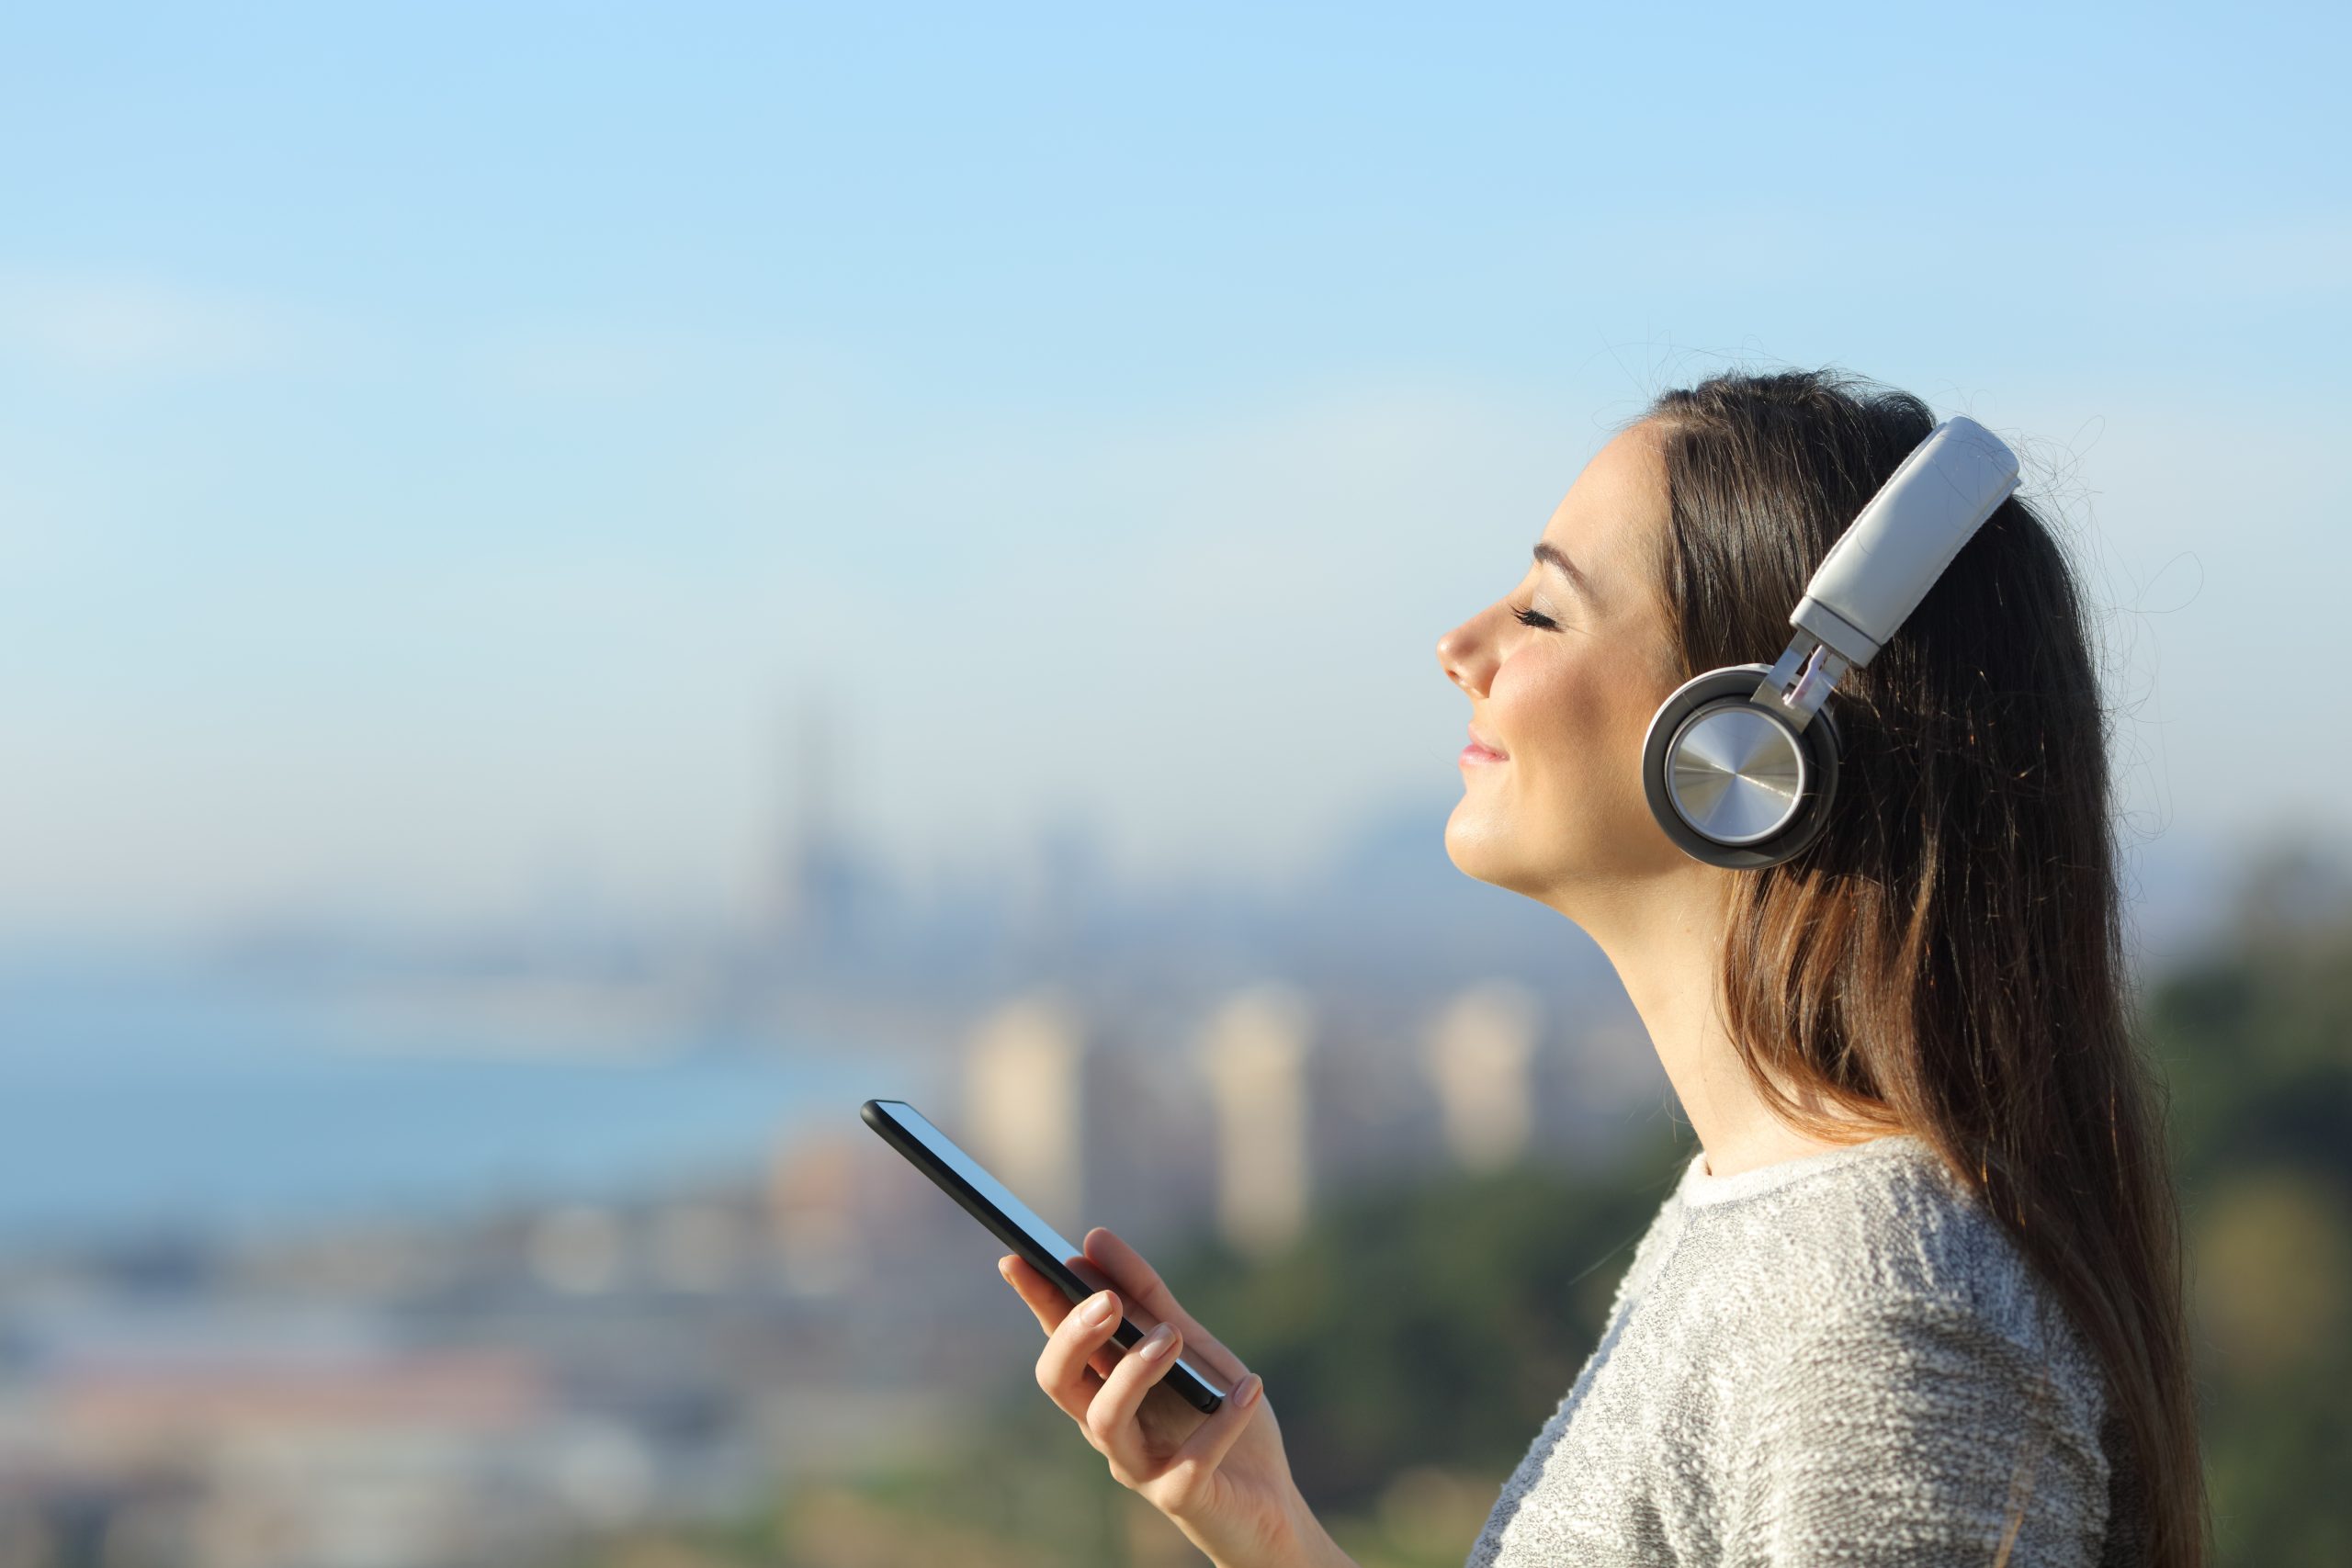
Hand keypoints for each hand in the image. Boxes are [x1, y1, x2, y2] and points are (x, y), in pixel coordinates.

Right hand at [998, 1227, 1346, 1567]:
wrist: (1267, 1501)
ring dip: (1134, 1371)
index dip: (1035, 1301)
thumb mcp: (1190, 1347)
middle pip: (1059, 1382)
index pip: (1057, 1339)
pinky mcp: (1179, 1498)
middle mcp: (1108, 1427)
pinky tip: (1250, 1387)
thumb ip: (1148, 1299)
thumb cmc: (1218, 1417)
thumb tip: (1094, 1239)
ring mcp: (1139, 1465)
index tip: (1016, 1258)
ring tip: (1172, 1337)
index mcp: (1104, 1386)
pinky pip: (1190, 1460)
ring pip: (1105, 1420)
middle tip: (1108, 1301)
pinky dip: (1223, 1419)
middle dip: (1074, 1337)